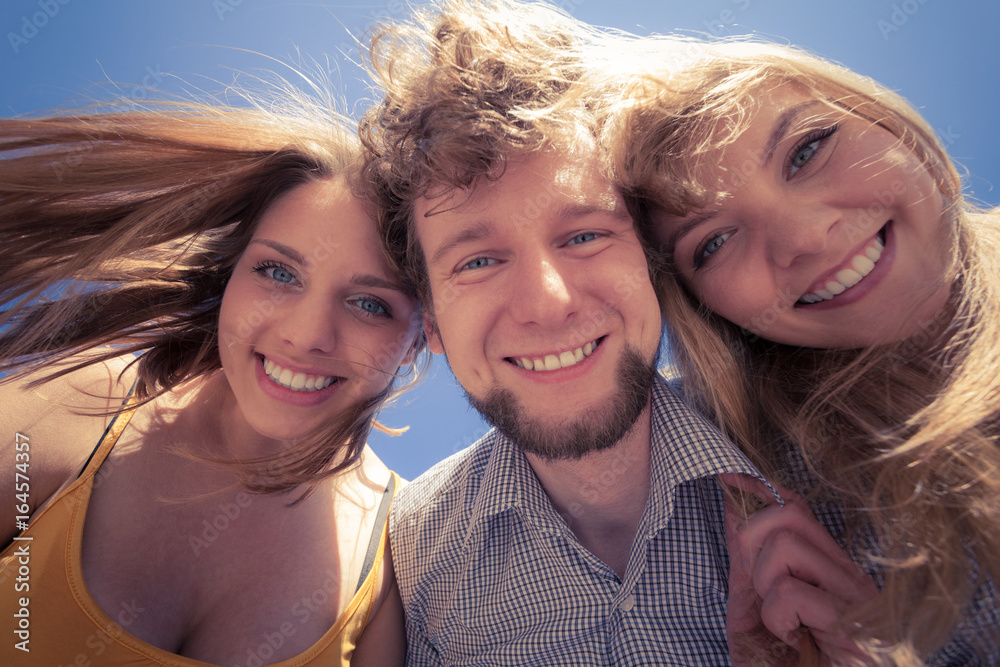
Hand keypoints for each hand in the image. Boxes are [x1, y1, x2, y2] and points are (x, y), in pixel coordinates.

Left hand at [720, 473, 878, 665]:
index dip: (758, 488)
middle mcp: (849, 579)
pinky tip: (791, 640)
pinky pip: (792, 592)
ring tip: (779, 622)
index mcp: (829, 572)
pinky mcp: (853, 627)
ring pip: (785, 547)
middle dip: (751, 539)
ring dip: (763, 585)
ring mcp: (855, 601)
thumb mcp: (754, 610)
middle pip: (790, 514)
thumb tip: (734, 509)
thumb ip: (746, 562)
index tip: (725, 479)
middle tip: (756, 586)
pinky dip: (777, 617)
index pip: (798, 508)